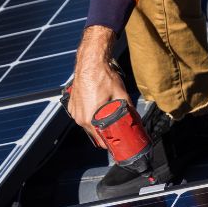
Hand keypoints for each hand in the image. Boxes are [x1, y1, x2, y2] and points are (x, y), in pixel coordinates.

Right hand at [68, 25, 131, 146]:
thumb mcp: (120, 94)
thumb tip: (136, 117)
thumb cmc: (102, 76)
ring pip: (86, 124)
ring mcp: (74, 110)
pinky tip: (97, 108)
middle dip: (104, 133)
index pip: (100, 140)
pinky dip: (89, 114)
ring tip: (106, 119)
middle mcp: (79, 117)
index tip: (116, 144)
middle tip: (115, 131)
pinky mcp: (72, 103)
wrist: (90, 61)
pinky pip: (81, 114)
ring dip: (96, 123)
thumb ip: (128, 108)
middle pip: (93, 133)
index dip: (109, 144)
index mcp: (89, 118)